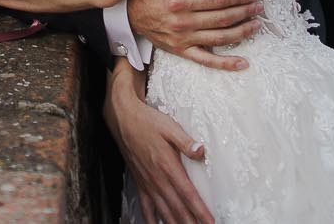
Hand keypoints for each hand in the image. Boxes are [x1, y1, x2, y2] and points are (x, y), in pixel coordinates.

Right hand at [105, 60, 214, 223]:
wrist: (123, 119)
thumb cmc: (147, 122)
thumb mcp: (170, 127)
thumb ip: (186, 141)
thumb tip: (201, 151)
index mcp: (168, 166)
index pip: (188, 195)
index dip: (200, 211)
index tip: (210, 222)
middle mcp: (158, 179)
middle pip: (178, 209)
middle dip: (191, 223)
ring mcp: (147, 183)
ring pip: (163, 212)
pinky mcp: (140, 183)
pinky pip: (145, 207)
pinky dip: (151, 220)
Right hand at [125, 0, 263, 70]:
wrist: (128, 12)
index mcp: (180, 0)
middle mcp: (183, 22)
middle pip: (222, 18)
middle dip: (244, 12)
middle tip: (258, 6)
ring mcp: (183, 39)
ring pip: (220, 38)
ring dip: (241, 32)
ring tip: (256, 25)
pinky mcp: (182, 51)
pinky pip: (207, 61)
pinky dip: (226, 64)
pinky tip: (244, 63)